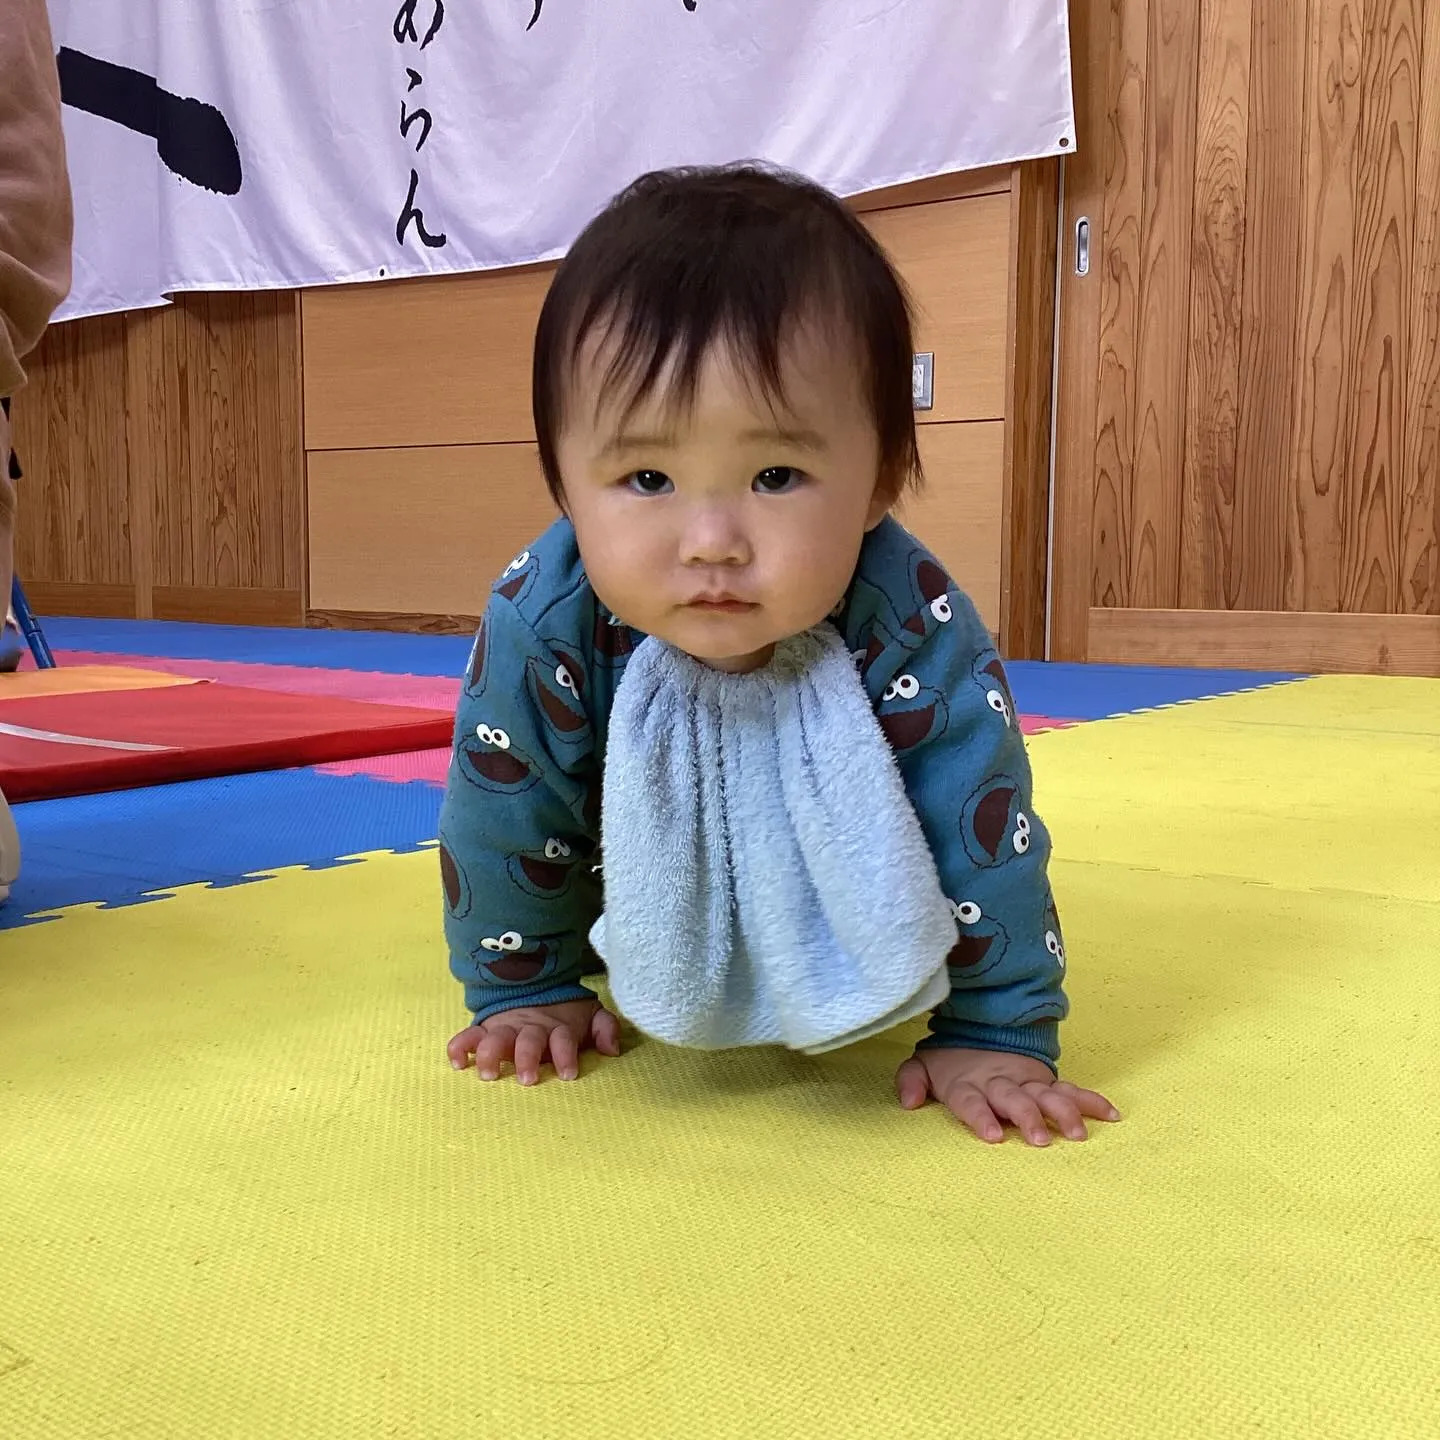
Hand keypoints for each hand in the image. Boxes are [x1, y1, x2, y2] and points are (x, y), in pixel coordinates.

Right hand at [447, 998, 620, 1085]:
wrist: (534, 984)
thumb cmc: (565, 1012)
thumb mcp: (591, 1014)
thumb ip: (605, 1028)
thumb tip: (612, 1049)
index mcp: (557, 1028)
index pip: (563, 1040)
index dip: (566, 1055)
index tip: (568, 1074)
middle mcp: (530, 1029)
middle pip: (528, 1041)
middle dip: (527, 1059)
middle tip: (528, 1079)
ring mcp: (505, 1028)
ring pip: (495, 1039)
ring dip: (490, 1055)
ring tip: (488, 1075)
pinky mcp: (484, 1029)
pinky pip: (467, 1036)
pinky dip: (459, 1047)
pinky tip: (458, 1062)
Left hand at [896, 1047, 1119, 1145]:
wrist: (982, 1026)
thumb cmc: (952, 1060)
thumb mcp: (923, 1064)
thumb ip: (911, 1081)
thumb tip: (907, 1101)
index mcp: (968, 1085)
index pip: (971, 1102)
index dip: (980, 1117)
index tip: (994, 1136)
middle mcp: (999, 1083)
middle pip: (1013, 1100)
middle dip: (1027, 1118)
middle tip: (1039, 1140)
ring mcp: (1026, 1081)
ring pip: (1047, 1095)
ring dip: (1062, 1112)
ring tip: (1076, 1134)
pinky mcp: (1046, 1080)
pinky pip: (1071, 1090)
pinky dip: (1091, 1101)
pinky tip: (1110, 1114)